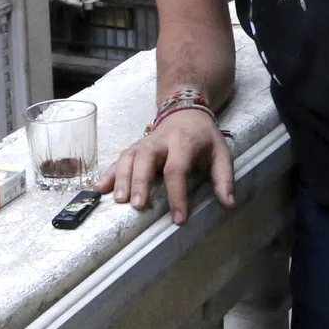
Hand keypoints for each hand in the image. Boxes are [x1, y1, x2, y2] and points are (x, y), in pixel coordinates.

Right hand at [103, 108, 234, 225]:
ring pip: (128, 157)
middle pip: (145, 159)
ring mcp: (144, 142)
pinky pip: (118, 159)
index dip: (177, 194)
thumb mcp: (221, 153)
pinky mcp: (135, 147)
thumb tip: (228, 205)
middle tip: (136, 205)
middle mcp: (160, 141)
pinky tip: (99, 189)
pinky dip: (108, 173)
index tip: (179, 219)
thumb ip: (224, 179)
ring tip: (118, 200)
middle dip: (139, 182)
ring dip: (121, 178)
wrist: (186, 109)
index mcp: (183, 142)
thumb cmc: (204, 137)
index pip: (177, 169)